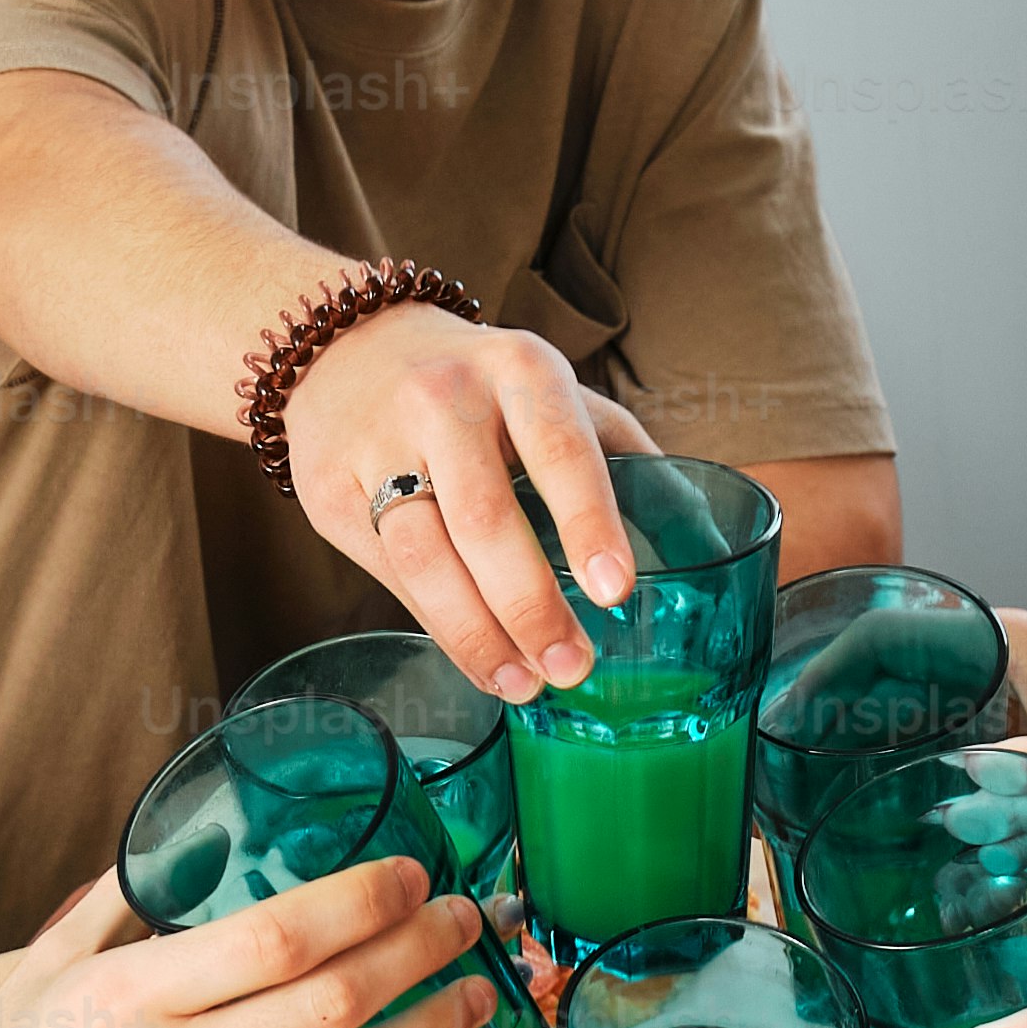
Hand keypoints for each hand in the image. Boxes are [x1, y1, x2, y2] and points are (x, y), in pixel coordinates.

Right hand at [0, 865, 496, 1027]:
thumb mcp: (36, 982)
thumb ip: (105, 912)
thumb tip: (157, 854)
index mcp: (133, 997)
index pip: (279, 935)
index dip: (363, 901)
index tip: (411, 877)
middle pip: (336, 999)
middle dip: (421, 951)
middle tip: (468, 923)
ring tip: (476, 1001)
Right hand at [284, 301, 644, 704]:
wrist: (343, 345)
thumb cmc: (475, 385)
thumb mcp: (546, 388)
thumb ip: (615, 449)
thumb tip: (698, 536)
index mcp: (518, 369)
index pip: (560, 450)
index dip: (589, 522)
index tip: (614, 591)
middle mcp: (443, 398)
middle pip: (484, 517)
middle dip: (530, 604)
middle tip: (570, 666)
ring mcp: (377, 442)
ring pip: (423, 555)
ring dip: (476, 633)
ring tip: (522, 682)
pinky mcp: (327, 487)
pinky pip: (387, 571)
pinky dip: (436, 624)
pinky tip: (474, 654)